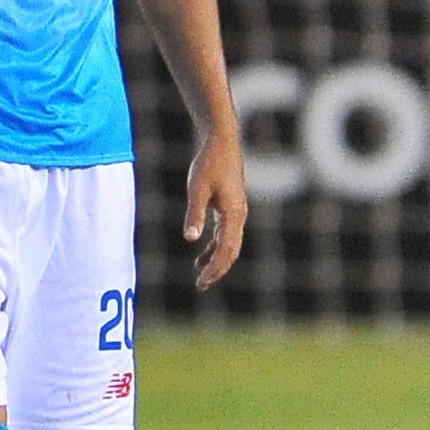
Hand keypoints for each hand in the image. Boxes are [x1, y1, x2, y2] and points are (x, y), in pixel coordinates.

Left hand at [182, 128, 248, 290]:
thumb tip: (191, 239)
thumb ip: (195, 213)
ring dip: (215, 260)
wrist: (222, 143)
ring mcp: (236, 212)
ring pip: (229, 244)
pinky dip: (214, 247)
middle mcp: (239, 216)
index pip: (226, 249)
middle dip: (217, 270)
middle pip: (231, 251)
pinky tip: (200, 255)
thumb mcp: (197, 188)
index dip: (214, 268)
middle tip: (201, 286)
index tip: (201, 281)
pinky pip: (225, 234)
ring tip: (200, 276)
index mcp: (234, 213)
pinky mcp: (230, 208)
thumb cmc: (209, 163)